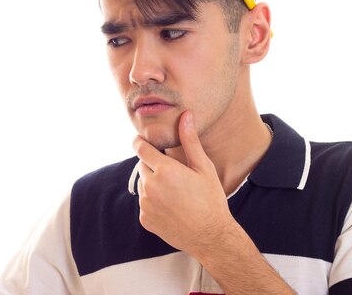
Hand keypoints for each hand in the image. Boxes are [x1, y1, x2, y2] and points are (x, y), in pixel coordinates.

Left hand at [134, 111, 233, 255]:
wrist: (211, 236)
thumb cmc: (211, 200)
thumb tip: (185, 115)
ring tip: (175, 192)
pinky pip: (144, 203)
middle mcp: (150, 186)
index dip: (140, 142)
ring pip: (143, 184)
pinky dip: (153, 202)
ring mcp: (146, 204)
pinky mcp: (145, 218)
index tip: (142, 140)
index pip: (140, 147)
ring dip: (153, 183)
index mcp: (164, 170)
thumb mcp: (203, 168)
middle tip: (172, 173)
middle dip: (153, 165)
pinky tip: (171, 207)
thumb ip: (190, 141)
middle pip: (142, 165)